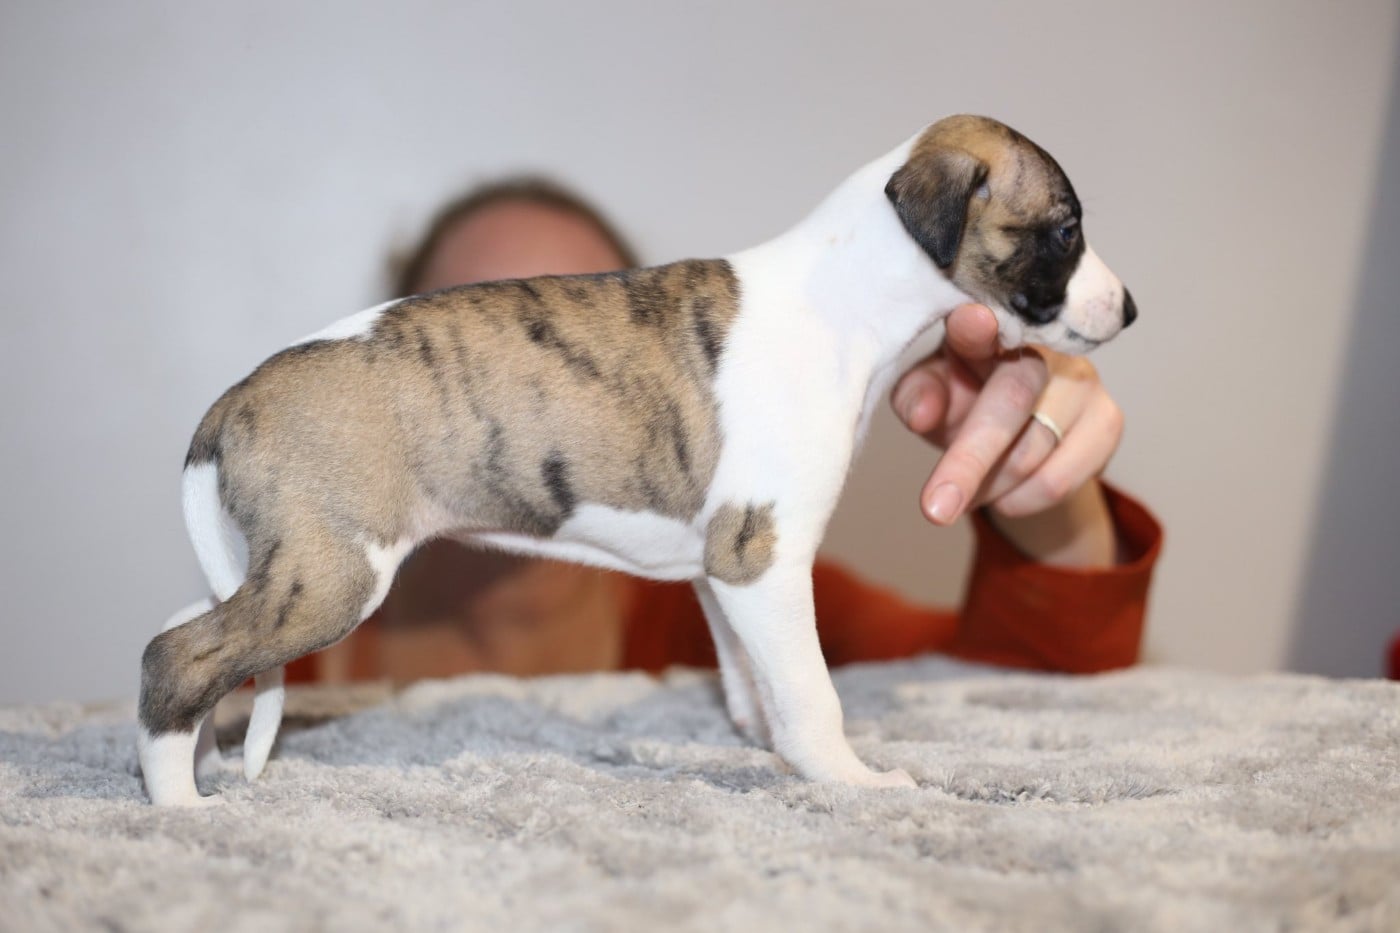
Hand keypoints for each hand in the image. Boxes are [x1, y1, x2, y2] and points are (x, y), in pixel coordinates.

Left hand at [890, 304, 1123, 564]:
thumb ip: (917, 397)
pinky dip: (1020, 501)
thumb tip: (923, 413)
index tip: (970, 324)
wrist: (1017, 436)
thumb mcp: (930, 397)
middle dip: (968, 462)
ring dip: (989, 488)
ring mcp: (1084, 379)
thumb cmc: (963, 400)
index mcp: (990, 328)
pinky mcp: (1108, 419)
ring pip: (1032, 454)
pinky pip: (1058, 482)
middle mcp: (1045, 345)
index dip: (976, 326)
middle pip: (1011, 402)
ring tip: (968, 490)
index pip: (984, 323)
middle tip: (935, 509)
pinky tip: (1005, 493)